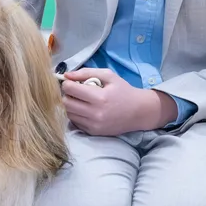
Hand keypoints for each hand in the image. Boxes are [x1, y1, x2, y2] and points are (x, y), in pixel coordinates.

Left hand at [61, 68, 177, 136]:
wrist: (139, 112)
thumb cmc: (124, 91)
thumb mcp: (109, 76)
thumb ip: (86, 72)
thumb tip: (67, 75)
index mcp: (100, 97)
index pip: (71, 90)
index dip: (67, 83)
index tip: (71, 82)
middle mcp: (96, 113)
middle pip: (66, 103)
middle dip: (67, 95)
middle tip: (74, 91)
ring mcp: (94, 125)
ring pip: (69, 113)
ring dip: (70, 105)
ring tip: (80, 100)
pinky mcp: (94, 132)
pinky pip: (75, 122)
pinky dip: (76, 114)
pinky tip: (84, 109)